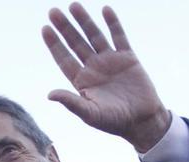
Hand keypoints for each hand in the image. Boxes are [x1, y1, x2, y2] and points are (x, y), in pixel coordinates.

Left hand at [42, 3, 169, 151]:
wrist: (143, 121)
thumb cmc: (114, 122)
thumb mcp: (91, 114)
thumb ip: (72, 103)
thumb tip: (50, 94)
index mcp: (82, 81)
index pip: (64, 58)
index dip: (54, 44)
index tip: (45, 29)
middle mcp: (93, 68)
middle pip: (76, 43)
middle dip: (65, 28)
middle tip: (53, 11)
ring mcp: (110, 61)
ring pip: (94, 36)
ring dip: (85, 21)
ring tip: (74, 5)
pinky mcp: (128, 58)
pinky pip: (119, 37)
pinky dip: (113, 24)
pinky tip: (105, 10)